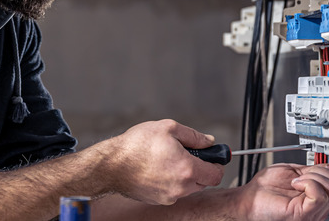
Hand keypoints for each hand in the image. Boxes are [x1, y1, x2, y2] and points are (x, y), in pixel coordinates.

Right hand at [105, 119, 223, 205]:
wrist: (111, 165)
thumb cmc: (136, 145)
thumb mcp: (168, 128)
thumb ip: (193, 135)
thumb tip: (208, 141)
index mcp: (187, 168)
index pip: (216, 174)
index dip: (217, 164)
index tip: (212, 157)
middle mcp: (181, 187)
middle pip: (204, 182)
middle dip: (200, 168)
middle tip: (186, 154)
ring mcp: (169, 196)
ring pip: (188, 188)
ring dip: (185, 176)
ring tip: (167, 160)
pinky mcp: (158, 200)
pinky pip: (173, 192)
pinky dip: (171, 182)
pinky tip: (157, 169)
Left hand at [239, 163, 328, 220]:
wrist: (248, 201)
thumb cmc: (265, 190)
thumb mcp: (295, 173)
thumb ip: (314, 171)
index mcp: (320, 196)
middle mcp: (321, 206)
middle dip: (322, 170)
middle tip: (303, 175)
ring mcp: (315, 211)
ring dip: (312, 176)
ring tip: (296, 182)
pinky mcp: (306, 213)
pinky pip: (319, 193)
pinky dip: (307, 182)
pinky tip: (295, 185)